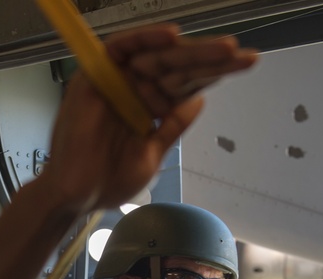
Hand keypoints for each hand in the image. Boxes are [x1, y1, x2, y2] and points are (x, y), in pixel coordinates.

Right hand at [40, 24, 257, 214]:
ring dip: (190, 50)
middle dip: (211, 60)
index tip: (245, 64)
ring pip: (158, 54)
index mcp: (151, 106)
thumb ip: (172, 125)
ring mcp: (116, 81)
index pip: (187, 82)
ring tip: (224, 49)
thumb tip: (199, 99)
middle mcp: (135, 89)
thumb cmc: (107, 180)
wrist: (76, 197)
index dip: (215, 72)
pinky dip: (144, 38)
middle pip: (178, 66)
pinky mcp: (95, 77)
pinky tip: (173, 37)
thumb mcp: (153, 153)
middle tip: (243, 56)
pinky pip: (122, 48)